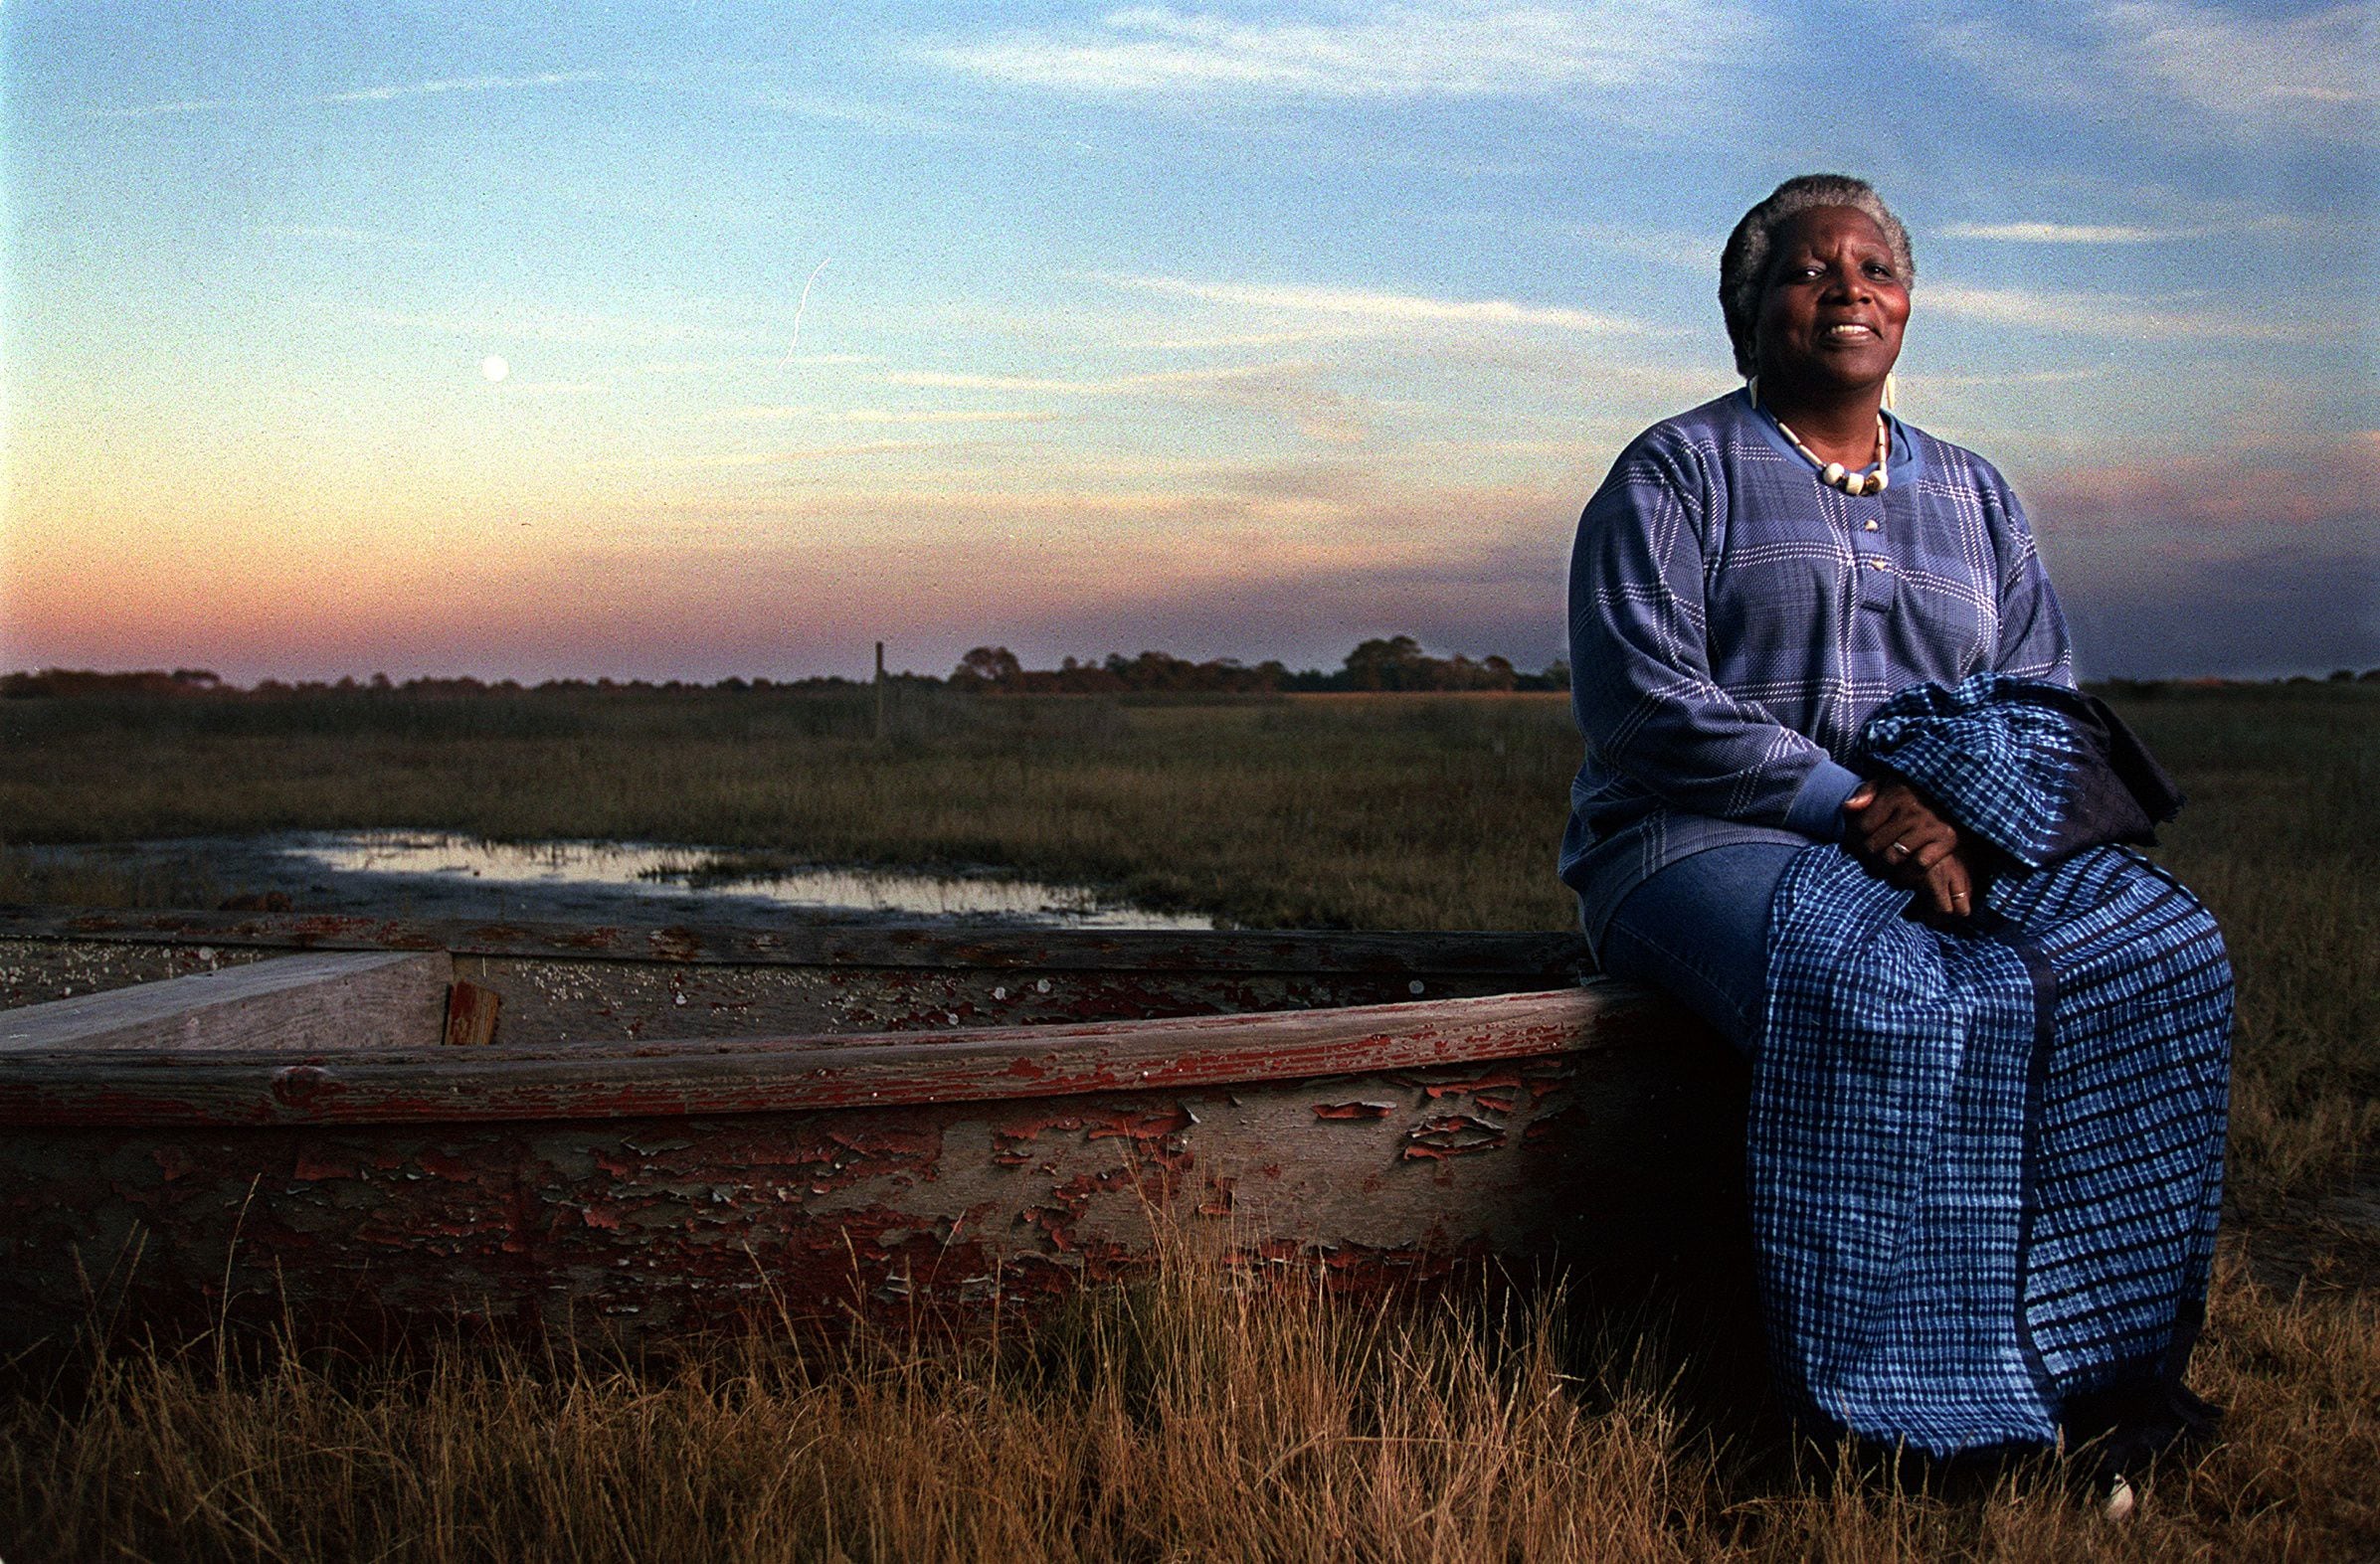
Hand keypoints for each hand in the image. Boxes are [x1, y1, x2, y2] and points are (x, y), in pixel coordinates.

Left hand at [1844, 778, 1971, 915]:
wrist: (1957, 792)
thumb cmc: (1912, 793)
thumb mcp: (1887, 783)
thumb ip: (1866, 793)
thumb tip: (1849, 808)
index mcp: (1895, 796)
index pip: (1862, 827)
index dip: (1851, 841)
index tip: (1852, 847)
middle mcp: (1912, 811)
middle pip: (1874, 846)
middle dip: (1865, 858)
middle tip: (1866, 862)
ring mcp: (1930, 827)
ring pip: (1893, 858)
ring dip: (1883, 869)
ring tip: (1881, 869)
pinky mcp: (1947, 841)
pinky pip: (1918, 865)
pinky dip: (1906, 874)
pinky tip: (1902, 875)